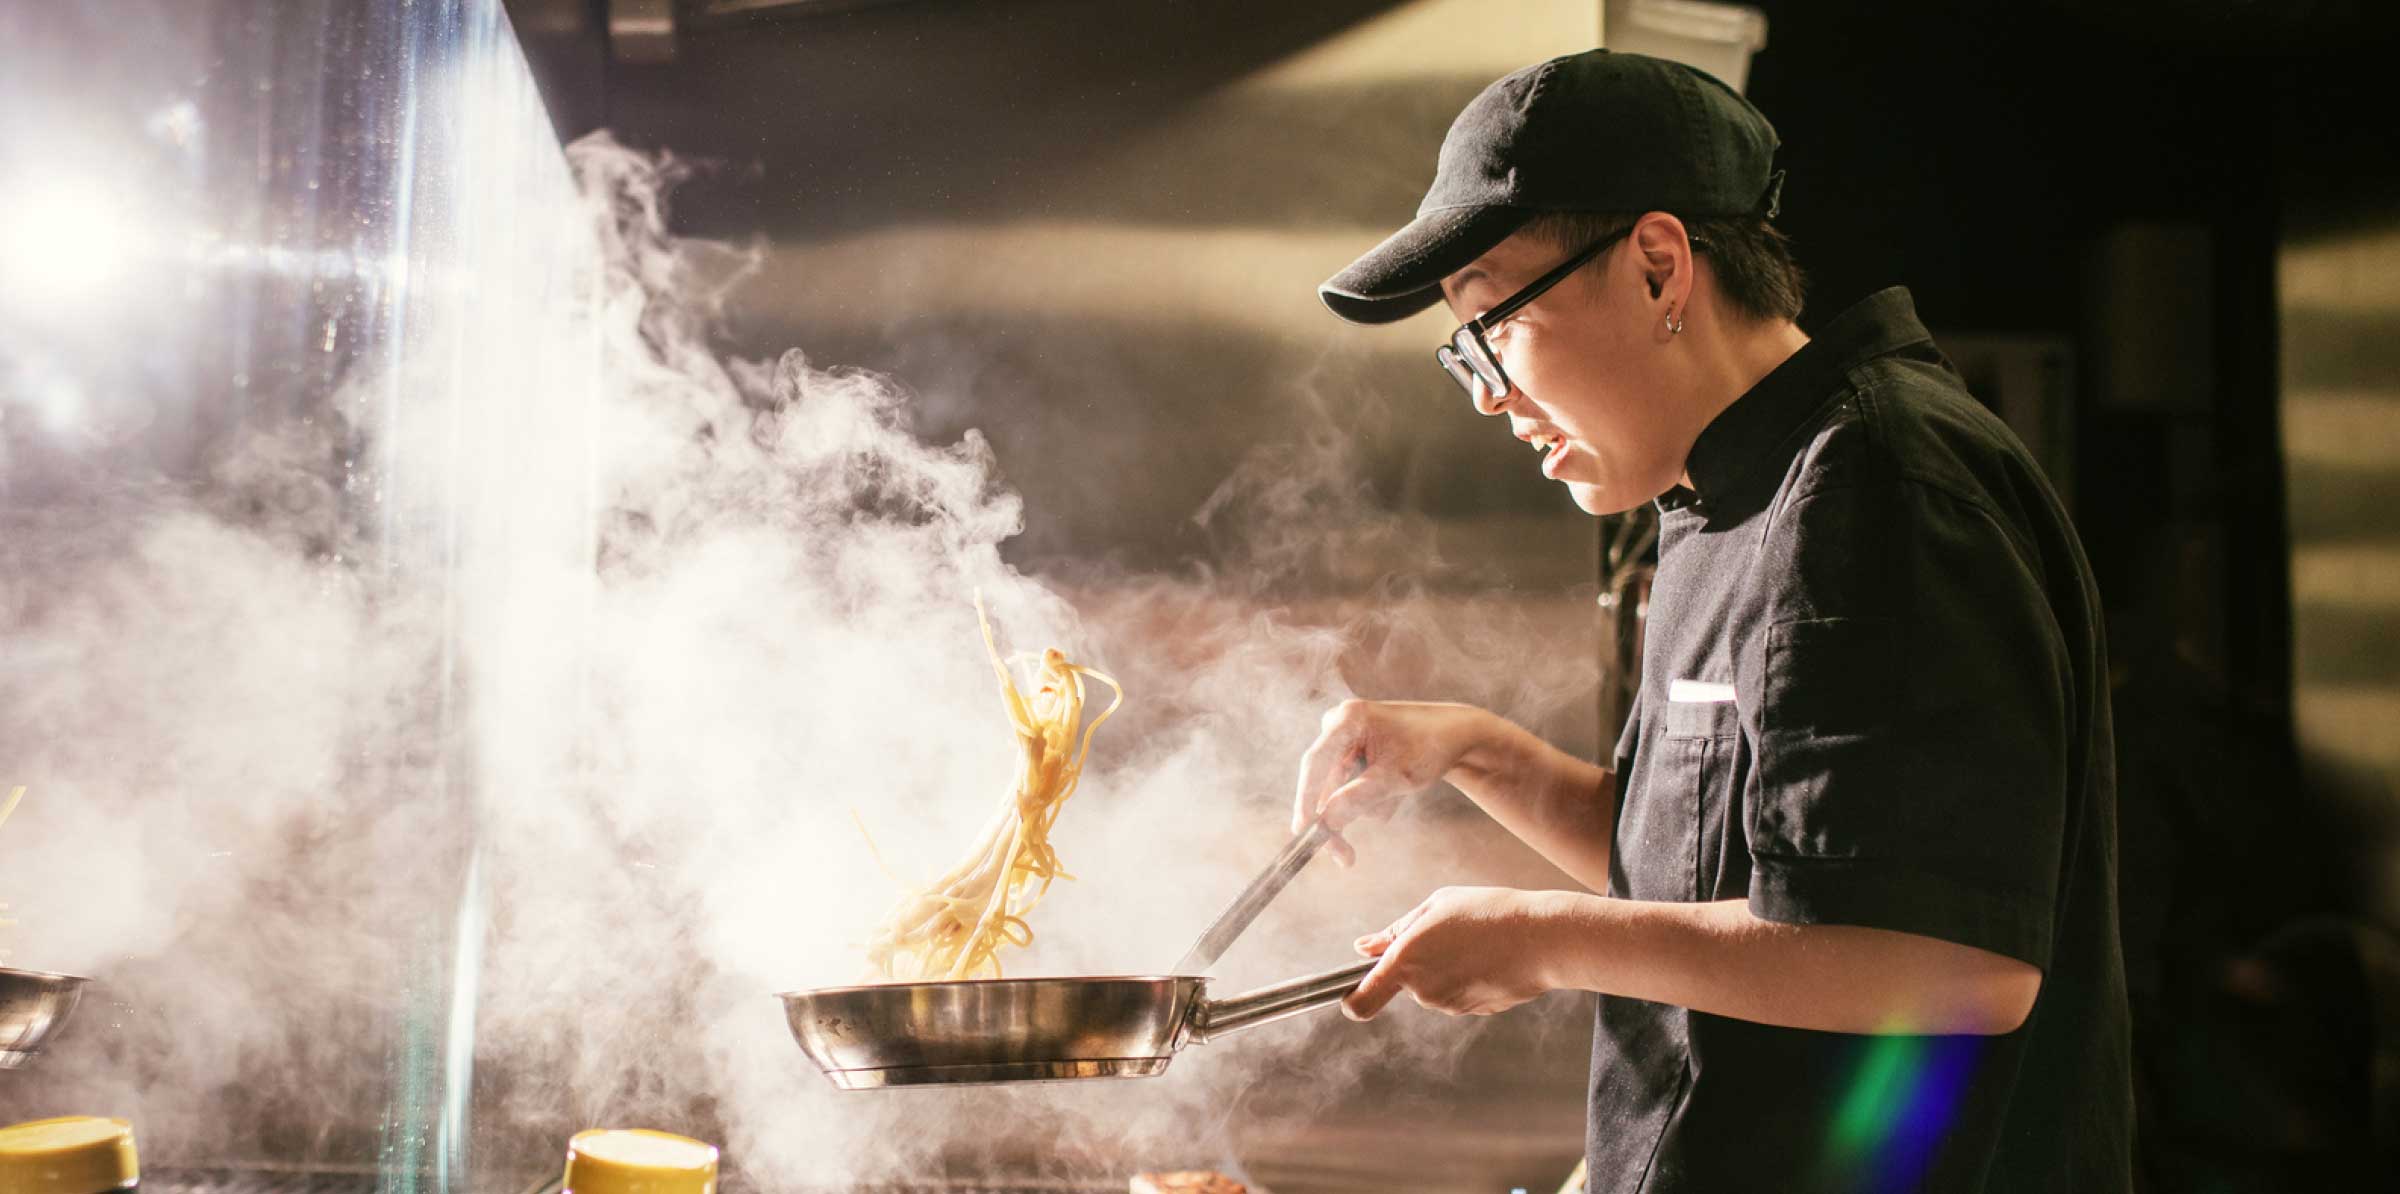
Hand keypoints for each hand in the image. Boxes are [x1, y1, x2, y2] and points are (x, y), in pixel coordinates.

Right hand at [1291, 700, 1493, 863]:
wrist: (1454, 736)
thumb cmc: (1429, 748)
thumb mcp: (1398, 778)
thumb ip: (1359, 798)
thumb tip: (1325, 820)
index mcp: (1347, 719)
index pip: (1314, 763)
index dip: (1305, 800)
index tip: (1302, 832)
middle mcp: (1339, 725)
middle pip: (1323, 783)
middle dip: (1344, 814)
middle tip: (1346, 858)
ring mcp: (1343, 739)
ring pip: (1338, 791)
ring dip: (1366, 805)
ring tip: (1397, 795)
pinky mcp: (1351, 753)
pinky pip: (1348, 788)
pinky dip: (1370, 798)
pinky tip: (1395, 788)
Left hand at [1342, 886, 1560, 1019]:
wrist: (1542, 939)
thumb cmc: (1488, 912)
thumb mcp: (1436, 907)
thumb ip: (1395, 931)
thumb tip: (1363, 948)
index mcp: (1406, 961)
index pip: (1361, 1003)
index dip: (1351, 1002)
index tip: (1349, 995)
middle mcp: (1424, 990)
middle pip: (1405, 984)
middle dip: (1418, 964)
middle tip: (1448, 933)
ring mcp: (1450, 1005)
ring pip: (1433, 988)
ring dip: (1445, 968)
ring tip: (1474, 941)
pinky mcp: (1475, 1011)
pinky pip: (1458, 994)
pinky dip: (1466, 978)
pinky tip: (1488, 956)